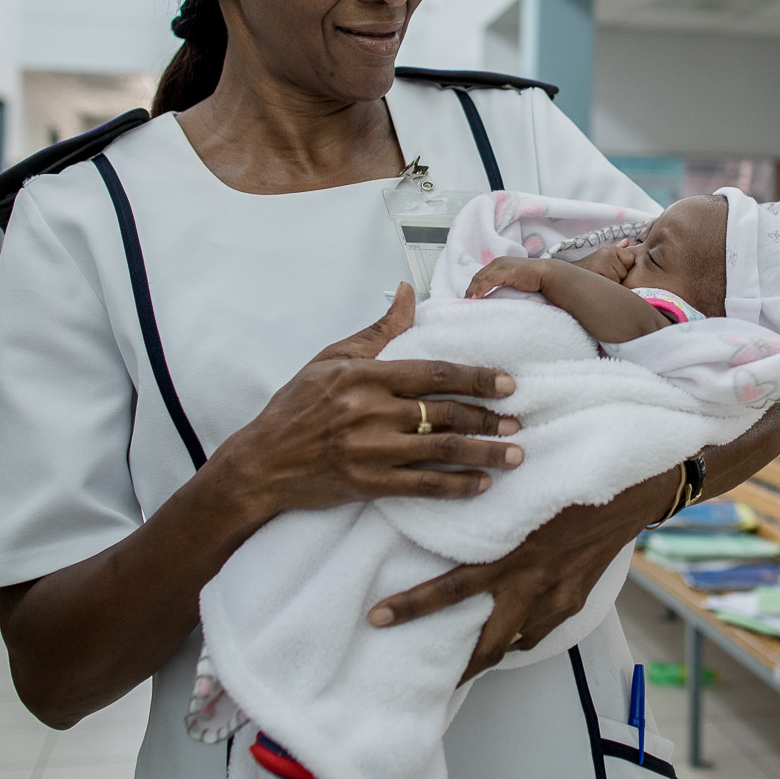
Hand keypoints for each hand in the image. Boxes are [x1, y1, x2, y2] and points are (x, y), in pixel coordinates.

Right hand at [217, 284, 523, 519]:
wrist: (261, 462)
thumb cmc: (296, 407)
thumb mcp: (332, 359)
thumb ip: (378, 331)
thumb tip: (407, 292)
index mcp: (365, 377)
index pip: (432, 374)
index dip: (475, 378)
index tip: (507, 383)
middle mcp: (370, 412)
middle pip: (444, 412)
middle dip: (488, 417)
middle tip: (518, 420)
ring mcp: (370, 451)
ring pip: (441, 450)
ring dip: (484, 452)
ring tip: (515, 452)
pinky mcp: (368, 484)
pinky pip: (424, 485)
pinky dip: (457, 485)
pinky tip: (482, 484)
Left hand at [371, 471, 674, 680]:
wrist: (631, 488)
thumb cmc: (570, 476)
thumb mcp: (522, 488)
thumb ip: (487, 512)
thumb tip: (448, 515)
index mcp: (512, 553)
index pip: (450, 588)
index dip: (412, 607)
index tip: (377, 617)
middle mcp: (532, 583)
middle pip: (484, 642)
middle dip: (453, 666)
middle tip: (419, 674)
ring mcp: (557, 598)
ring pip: (512, 644)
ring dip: (485, 656)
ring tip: (459, 665)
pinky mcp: (574, 601)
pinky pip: (538, 631)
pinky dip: (518, 636)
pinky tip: (505, 633)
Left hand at [465, 255, 555, 298]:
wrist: (547, 274)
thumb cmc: (532, 279)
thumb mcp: (513, 280)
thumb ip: (503, 284)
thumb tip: (493, 297)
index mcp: (498, 264)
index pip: (480, 276)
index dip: (472, 287)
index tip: (468, 298)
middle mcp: (498, 263)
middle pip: (478, 277)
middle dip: (470, 290)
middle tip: (464, 302)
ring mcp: (502, 266)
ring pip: (481, 278)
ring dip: (473, 291)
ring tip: (468, 302)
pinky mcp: (507, 272)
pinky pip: (489, 281)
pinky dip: (481, 289)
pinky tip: (476, 298)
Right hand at [571, 243, 633, 284]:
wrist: (571, 274)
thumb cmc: (591, 266)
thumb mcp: (603, 255)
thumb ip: (617, 249)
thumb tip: (627, 242)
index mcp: (610, 248)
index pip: (630, 260)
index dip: (623, 267)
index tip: (611, 267)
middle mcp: (606, 253)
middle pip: (624, 272)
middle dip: (616, 277)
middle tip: (603, 274)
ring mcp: (601, 262)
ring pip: (618, 280)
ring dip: (610, 283)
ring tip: (599, 278)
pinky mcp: (596, 272)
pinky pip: (610, 285)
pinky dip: (605, 286)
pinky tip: (596, 282)